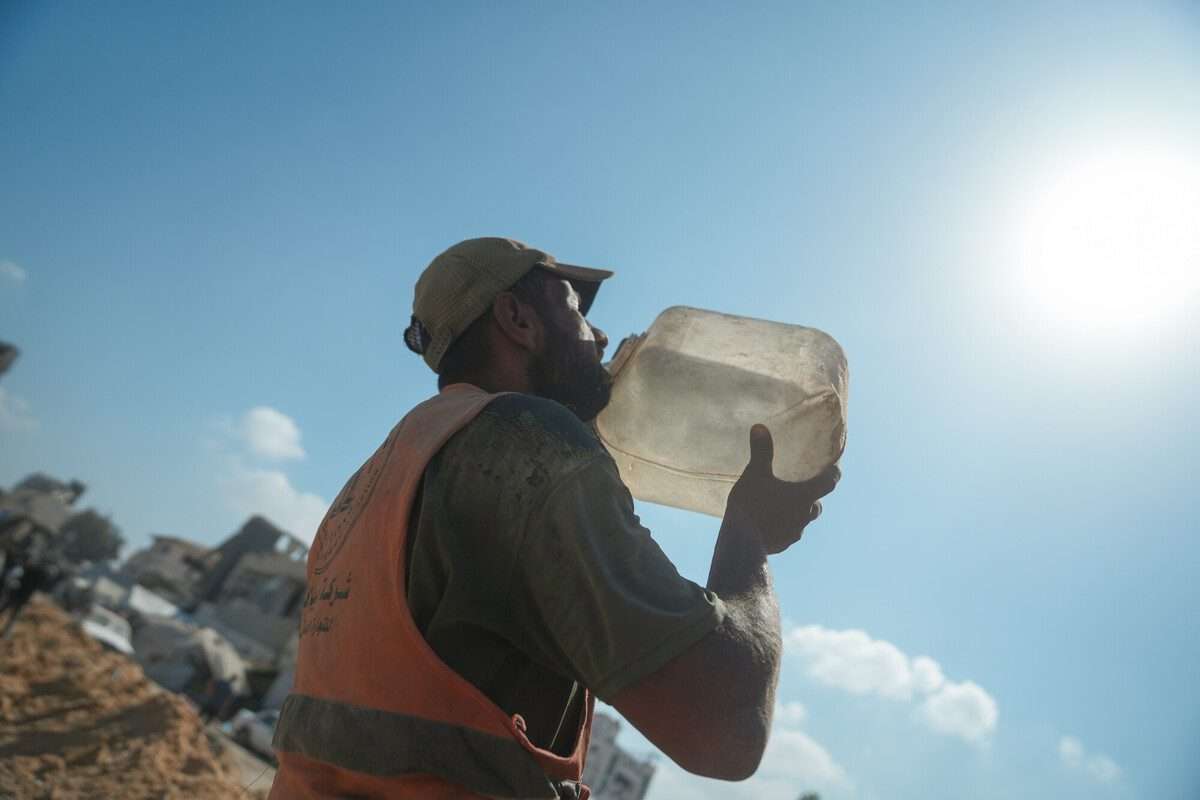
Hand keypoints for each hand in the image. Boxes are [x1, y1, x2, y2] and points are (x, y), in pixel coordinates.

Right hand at [725, 424, 840, 554]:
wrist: (741, 542)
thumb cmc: (752, 504)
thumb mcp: (754, 473)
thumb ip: (761, 451)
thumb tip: (760, 427)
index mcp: (805, 496)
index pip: (829, 483)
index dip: (833, 474)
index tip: (835, 469)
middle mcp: (804, 515)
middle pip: (817, 504)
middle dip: (813, 497)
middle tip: (805, 488)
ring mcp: (795, 532)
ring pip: (803, 521)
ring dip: (798, 513)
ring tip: (785, 507)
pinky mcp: (783, 544)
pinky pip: (789, 533)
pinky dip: (785, 526)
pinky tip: (772, 524)